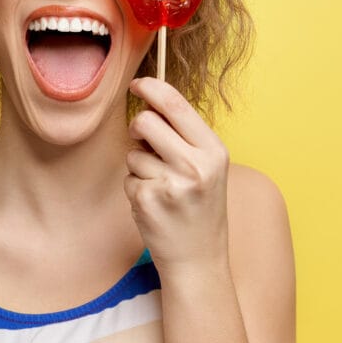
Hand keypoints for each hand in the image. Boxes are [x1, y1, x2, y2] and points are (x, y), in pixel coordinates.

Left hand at [124, 76, 230, 276]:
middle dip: (138, 129)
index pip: (175, 104)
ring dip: (139, 166)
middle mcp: (195, 165)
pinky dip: (136, 188)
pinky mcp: (147, 201)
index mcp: (213, 150)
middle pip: (145, 122)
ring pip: (132, 153)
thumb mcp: (208, 167)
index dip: (150, 87)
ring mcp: (170, 184)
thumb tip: (150, 100)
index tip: (136, 84)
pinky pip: (128, 178)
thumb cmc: (201, 207)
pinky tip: (154, 204)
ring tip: (160, 186)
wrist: (199, 259)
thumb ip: (184, 135)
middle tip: (145, 144)